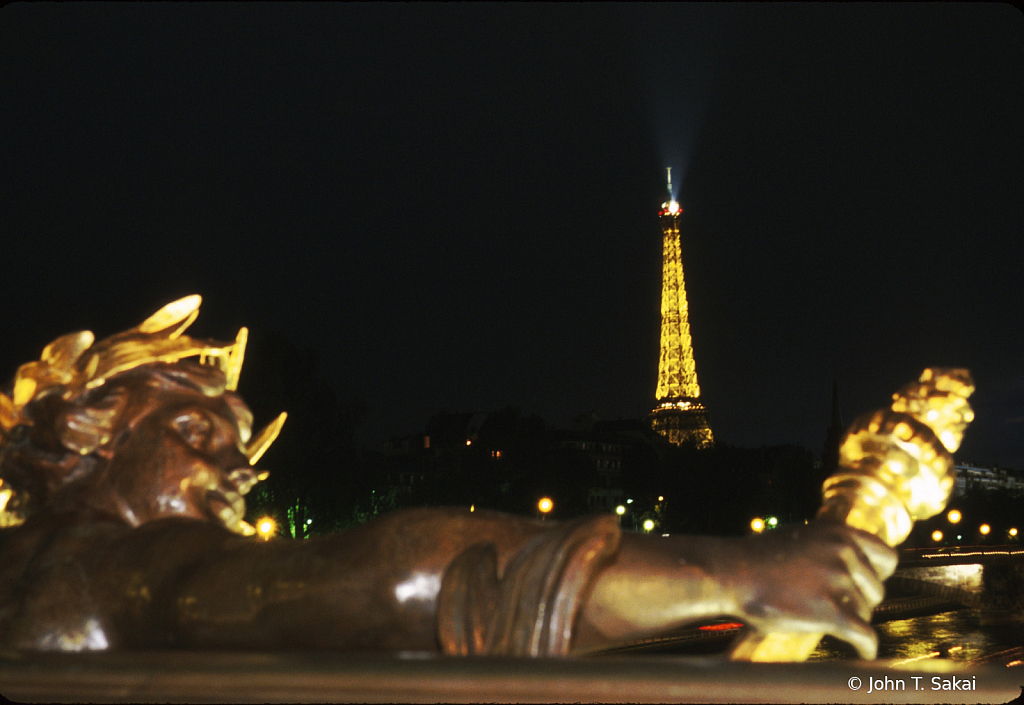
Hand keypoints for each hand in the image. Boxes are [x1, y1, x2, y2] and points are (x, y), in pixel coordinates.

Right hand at [724, 521, 897, 658]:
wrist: (731, 573)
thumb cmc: (757, 558)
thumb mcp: (799, 537)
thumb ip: (827, 546)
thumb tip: (847, 560)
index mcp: (839, 533)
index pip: (887, 558)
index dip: (877, 575)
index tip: (864, 586)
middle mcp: (844, 552)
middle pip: (876, 589)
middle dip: (859, 600)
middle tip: (833, 607)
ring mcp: (838, 581)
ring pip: (866, 612)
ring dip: (849, 619)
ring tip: (822, 619)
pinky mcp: (831, 611)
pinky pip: (864, 635)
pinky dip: (866, 646)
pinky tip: (863, 652)